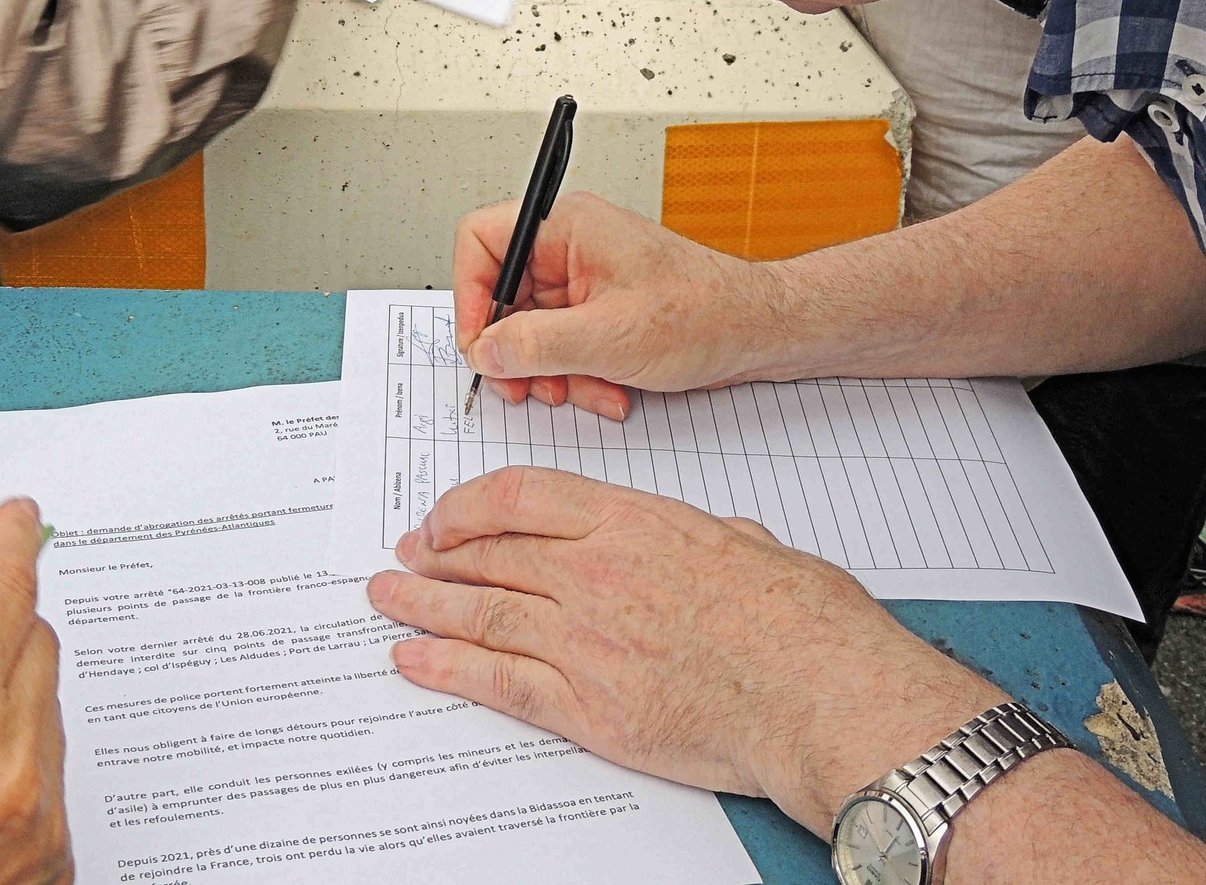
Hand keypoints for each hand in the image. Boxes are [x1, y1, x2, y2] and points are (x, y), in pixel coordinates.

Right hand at [0, 499, 70, 884]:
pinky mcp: (56, 855)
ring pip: (44, 702)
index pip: (3, 582)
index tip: (12, 516)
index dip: (8, 536)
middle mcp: (9, 762)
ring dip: (1, 696)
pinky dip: (14, 758)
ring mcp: (40, 814)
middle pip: (32, 636)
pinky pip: (51, 768)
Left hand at [366, 468, 1003, 835]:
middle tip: (405, 556)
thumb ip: (698, 535)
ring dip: (424, 605)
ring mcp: (585, 642)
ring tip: (386, 597)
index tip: (445, 516)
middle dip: (438, 555)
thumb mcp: (744, 542)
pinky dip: (448, 669)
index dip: (469, 506)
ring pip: (482, 613)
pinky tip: (414, 659)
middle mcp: (595, 575)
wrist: (819, 695)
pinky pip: (499, 683)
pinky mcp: (589, 709)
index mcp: (632, 522)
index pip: (521, 497)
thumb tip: (695, 539)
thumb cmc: (802, 622)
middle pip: (490, 555)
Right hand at [454, 192, 773, 418]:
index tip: (479, 344)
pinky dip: (578, 374)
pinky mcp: (599, 309)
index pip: (480, 241)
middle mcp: (569, 247)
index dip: (468, 295)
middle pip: (502, 297)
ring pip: (531, 331)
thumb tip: (484, 350)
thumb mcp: (608, 337)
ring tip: (585, 391)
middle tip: (526, 386)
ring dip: (552, 372)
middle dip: (517, 352)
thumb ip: (535, 344)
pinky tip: (608, 391)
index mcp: (565, 227)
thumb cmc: (705, 313)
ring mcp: (584, 280)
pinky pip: (563, 346)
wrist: (758, 333)